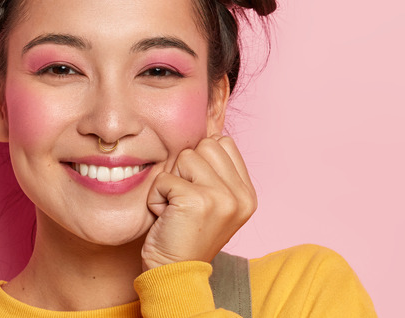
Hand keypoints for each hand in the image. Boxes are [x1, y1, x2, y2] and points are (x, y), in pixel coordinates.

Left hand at [141, 135, 256, 270]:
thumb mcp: (211, 201)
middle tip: (183, 202)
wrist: (174, 273)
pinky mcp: (198, 200)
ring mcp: (223, 197)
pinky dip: (156, 197)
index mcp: (248, 193)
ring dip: (170, 182)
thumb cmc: (184, 235)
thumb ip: (215, 170)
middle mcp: (241, 195)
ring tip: (174, 209)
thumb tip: (205, 131)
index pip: (224, 143)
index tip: (195, 191)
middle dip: (185, 169)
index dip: (200, 160)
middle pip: (204, 145)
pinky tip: (165, 217)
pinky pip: (165, 178)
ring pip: (185, 156)